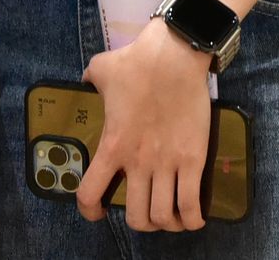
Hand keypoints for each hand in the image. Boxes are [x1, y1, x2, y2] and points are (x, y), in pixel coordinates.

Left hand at [76, 25, 213, 232]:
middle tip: (144, 211)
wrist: (175, 54)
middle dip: (140, 222)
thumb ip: (89, 80)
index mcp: (112, 145)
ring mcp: (167, 163)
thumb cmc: (137, 61)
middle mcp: (138, 162)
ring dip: (166, 223)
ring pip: (164, 217)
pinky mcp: (194, 159)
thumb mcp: (101, 68)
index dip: (90, 210)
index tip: (98, 211)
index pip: (90, 193)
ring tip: (169, 215)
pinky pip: (192, 204)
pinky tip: (192, 218)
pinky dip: (192, 219)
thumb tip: (85, 79)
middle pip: (137, 217)